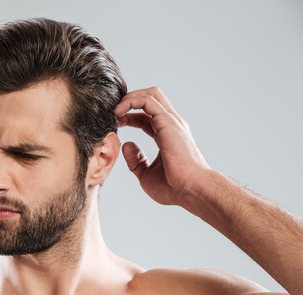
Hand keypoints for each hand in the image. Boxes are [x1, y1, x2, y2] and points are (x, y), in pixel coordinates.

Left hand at [114, 87, 211, 205]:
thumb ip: (136, 160)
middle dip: (130, 100)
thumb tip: (127, 145)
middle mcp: (171, 125)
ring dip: (129, 98)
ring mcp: (171, 122)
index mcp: (167, 134)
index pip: (147, 115)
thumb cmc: (174, 187)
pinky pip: (148, 101)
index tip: (115, 123)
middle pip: (150, 98)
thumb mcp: (146, 174)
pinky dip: (131, 101)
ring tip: (115, 111)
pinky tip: (119, 113)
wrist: (191, 190)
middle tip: (113, 113)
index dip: (129, 115)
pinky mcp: (168, 122)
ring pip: (150, 94)